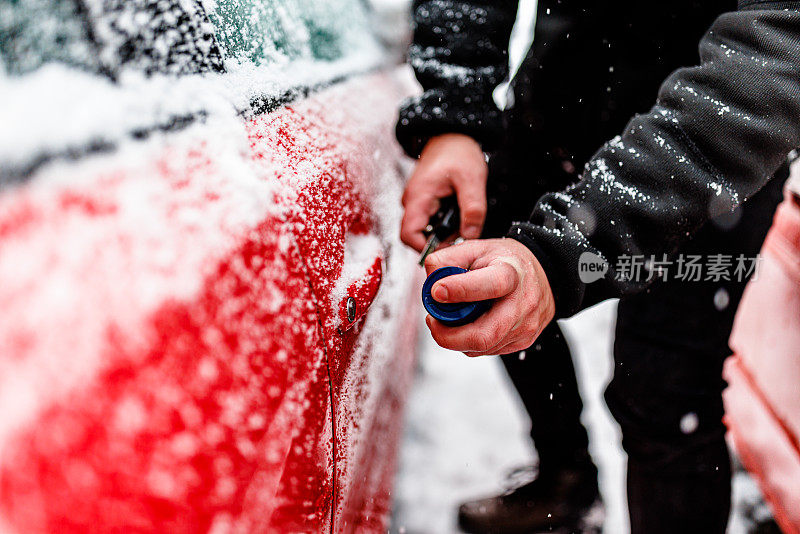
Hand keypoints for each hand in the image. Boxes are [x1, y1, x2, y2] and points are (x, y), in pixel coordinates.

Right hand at [401, 133, 487, 250]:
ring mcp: (418, 201)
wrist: (452, 133)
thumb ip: (473, 209)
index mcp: (419, 196)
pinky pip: (431, 220)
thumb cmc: (458, 150)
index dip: (426, 248)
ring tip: (463, 220)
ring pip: (426, 229)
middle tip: (462, 234)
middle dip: (440, 240)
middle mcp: (413, 201)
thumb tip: (470, 235)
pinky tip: (459, 213)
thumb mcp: (472, 179)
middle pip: (417, 235)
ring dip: (444, 231)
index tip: (448, 249)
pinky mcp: (425, 201)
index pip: (408, 235)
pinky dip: (445, 222)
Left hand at [424, 238, 554, 355]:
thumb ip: (448, 259)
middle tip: (433, 321)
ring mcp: (525, 326)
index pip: (489, 286)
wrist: (542, 274)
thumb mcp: (477, 248)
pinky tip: (470, 325)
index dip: (460, 291)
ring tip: (450, 319)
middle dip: (449, 336)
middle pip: (483, 335)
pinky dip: (470, 342)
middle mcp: (522, 303)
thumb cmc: (506, 262)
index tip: (436, 292)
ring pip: (482, 347)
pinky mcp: (523, 342)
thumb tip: (431, 280)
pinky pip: (488, 350)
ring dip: (456, 338)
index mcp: (511, 273)